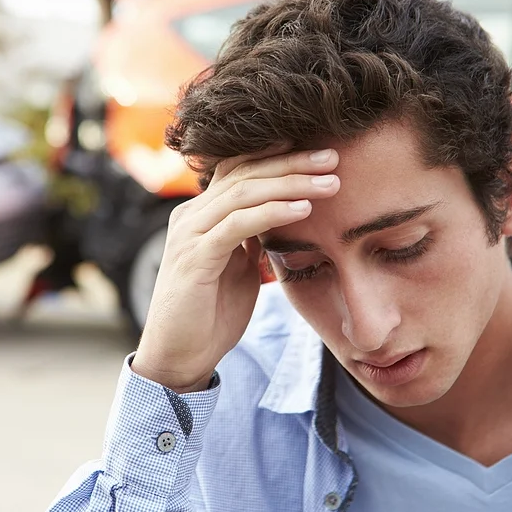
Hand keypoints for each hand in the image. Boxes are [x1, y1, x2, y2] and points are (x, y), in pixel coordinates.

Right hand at [131, 148, 340, 392]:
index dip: (277, 156)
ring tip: (329, 182)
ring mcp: (189, 234)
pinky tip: (303, 209)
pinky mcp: (195, 257)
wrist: (178, 356)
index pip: (239, 169)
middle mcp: (190, 215)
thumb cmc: (210, 314)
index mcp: (200, 214)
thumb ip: (251, 238)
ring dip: (291, 184)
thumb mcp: (237, 267)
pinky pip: (237, 224)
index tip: (319, 154)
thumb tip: (281, 215)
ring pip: (243, 192)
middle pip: (243, 172)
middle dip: (292, 162)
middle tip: (332, 158)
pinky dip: (272, 212)